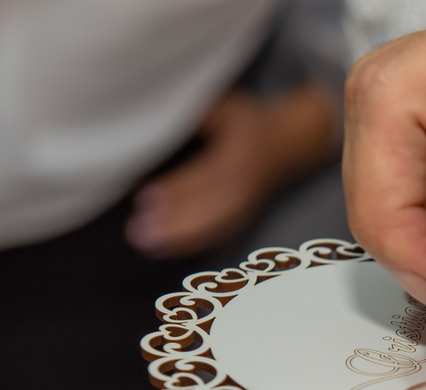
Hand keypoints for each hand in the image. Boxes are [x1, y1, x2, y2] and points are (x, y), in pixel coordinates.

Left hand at [127, 85, 334, 257]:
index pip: (207, 175)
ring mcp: (247, 202)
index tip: (147, 196)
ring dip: (182, 237)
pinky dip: (193, 242)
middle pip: (212, 207)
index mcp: (241, 154)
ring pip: (215, 224)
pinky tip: (164, 246)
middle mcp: (246, 183)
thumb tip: (160, 118)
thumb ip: (197, 113)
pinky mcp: (243, 215)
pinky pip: (219, 232)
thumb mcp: (225, 106)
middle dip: (177, 221)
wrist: (286, 142)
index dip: (180, 188)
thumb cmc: (246, 120)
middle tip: (139, 229)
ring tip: (146, 242)